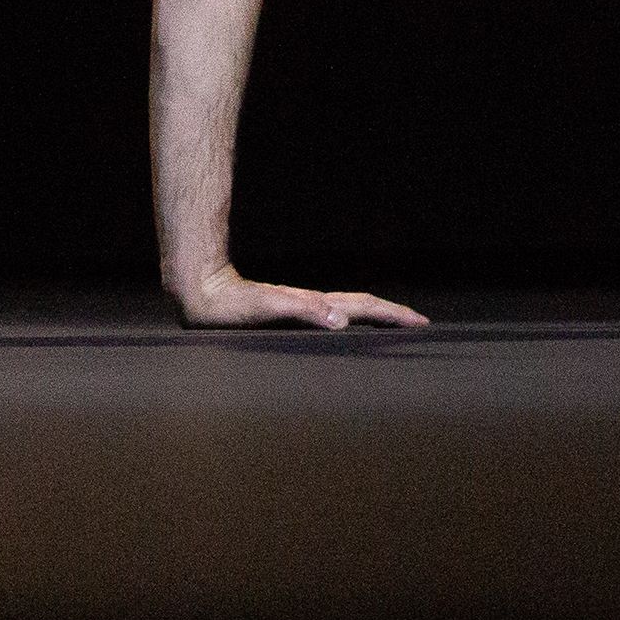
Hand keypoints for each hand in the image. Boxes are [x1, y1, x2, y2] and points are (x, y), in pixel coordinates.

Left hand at [170, 265, 427, 330]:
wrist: (201, 290)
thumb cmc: (230, 304)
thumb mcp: (267, 308)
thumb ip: (302, 311)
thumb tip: (340, 319)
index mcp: (313, 304)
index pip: (361, 308)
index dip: (390, 314)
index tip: (419, 322)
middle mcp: (311, 305)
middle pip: (360, 306)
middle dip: (390, 314)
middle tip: (418, 323)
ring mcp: (300, 308)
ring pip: (346, 310)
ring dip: (373, 316)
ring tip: (393, 324)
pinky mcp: (286, 314)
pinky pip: (328, 318)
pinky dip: (348, 321)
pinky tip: (344, 329)